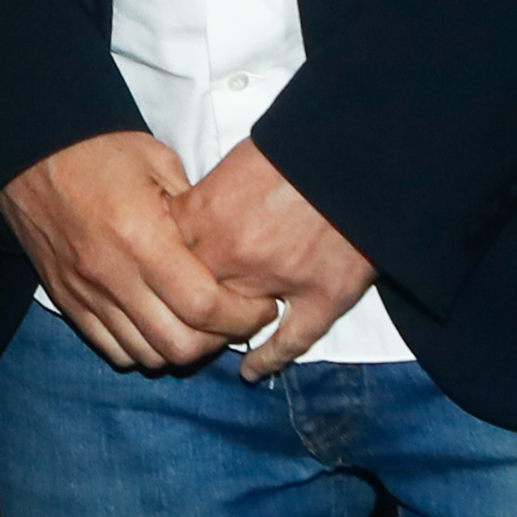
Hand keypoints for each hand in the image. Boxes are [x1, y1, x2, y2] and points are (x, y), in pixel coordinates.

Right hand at [1, 132, 276, 372]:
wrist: (30, 150)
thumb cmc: (99, 149)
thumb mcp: (160, 162)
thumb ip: (196, 213)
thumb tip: (228, 250)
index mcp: (142, 236)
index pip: (204, 305)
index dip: (243, 316)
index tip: (261, 306)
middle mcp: (112, 274)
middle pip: (178, 345)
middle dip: (218, 340)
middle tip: (234, 319)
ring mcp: (86, 293)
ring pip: (146, 355)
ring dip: (180, 347)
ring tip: (197, 324)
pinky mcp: (67, 301)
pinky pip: (111, 350)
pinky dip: (142, 348)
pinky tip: (157, 324)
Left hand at [178, 141, 375, 381]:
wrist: (358, 149)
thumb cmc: (296, 145)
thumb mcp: (236, 160)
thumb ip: (208, 196)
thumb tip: (188, 216)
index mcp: (208, 215)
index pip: (161, 256)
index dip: (158, 265)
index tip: (158, 270)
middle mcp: (234, 255)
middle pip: (189, 299)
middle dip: (182, 306)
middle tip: (181, 310)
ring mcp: (278, 281)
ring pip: (233, 325)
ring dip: (221, 331)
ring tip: (214, 334)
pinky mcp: (323, 297)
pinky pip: (289, 341)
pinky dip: (269, 359)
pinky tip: (252, 371)